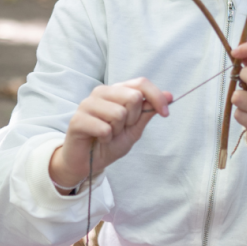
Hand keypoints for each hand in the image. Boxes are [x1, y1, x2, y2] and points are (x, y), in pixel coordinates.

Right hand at [49, 78, 170, 192]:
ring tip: (108, 134)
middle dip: (133, 119)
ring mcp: (87, 104)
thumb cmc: (109, 143)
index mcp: (115, 91)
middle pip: (133, 96)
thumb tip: (169, 95)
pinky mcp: (77, 120)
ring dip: (118, 130)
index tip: (165, 114)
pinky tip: (99, 139)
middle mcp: (101, 93)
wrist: (89, 162)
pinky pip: (105, 129)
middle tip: (121, 128)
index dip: (156, 97)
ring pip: (119, 113)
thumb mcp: (135, 128)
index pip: (140, 83)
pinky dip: (106, 139)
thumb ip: (148, 111)